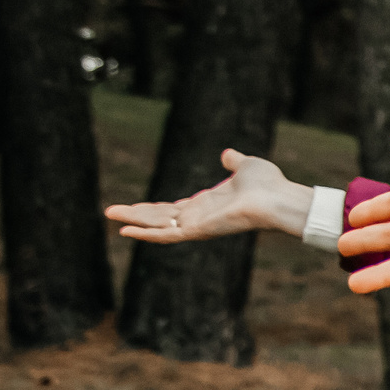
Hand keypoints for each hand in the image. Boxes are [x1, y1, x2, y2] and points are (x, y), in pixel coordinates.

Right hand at [105, 149, 312, 243]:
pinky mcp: (199, 230)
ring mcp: (199, 225)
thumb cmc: (269, 184)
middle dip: (136, 215)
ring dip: (134, 221)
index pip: (175, 208)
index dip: (154, 208)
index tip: (135, 207)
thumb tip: (228, 154)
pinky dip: (147, 234)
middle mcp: (201, 216)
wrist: (279, 198)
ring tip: (110, 215)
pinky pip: (168, 235)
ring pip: (159, 226)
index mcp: (209, 203)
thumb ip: (234, 162)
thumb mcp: (246, 166)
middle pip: (161, 218)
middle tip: (111, 212)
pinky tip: (126, 231)